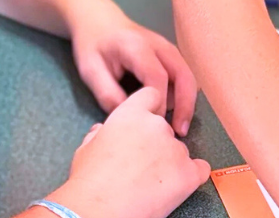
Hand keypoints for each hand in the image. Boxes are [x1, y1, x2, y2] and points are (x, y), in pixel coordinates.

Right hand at [52, 88, 210, 217]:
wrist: (100, 209)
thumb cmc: (89, 180)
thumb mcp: (86, 147)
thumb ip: (101, 133)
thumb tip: (103, 130)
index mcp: (131, 114)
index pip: (152, 96)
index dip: (150, 110)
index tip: (145, 127)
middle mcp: (158, 126)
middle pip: (166, 130)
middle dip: (157, 145)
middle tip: (141, 168)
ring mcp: (177, 149)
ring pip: (180, 152)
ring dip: (171, 164)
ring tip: (150, 186)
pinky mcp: (189, 174)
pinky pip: (201, 170)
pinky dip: (192, 176)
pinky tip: (177, 187)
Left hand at [66, 1, 197, 134]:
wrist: (100, 24)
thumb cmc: (94, 47)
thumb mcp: (90, 70)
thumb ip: (107, 93)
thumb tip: (129, 118)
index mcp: (137, 47)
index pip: (158, 77)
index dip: (158, 103)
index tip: (150, 122)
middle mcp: (160, 46)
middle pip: (184, 76)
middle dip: (185, 106)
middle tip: (179, 132)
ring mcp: (169, 50)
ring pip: (188, 78)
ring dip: (187, 103)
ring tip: (178, 126)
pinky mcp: (173, 57)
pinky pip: (184, 78)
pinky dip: (183, 97)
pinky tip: (172, 112)